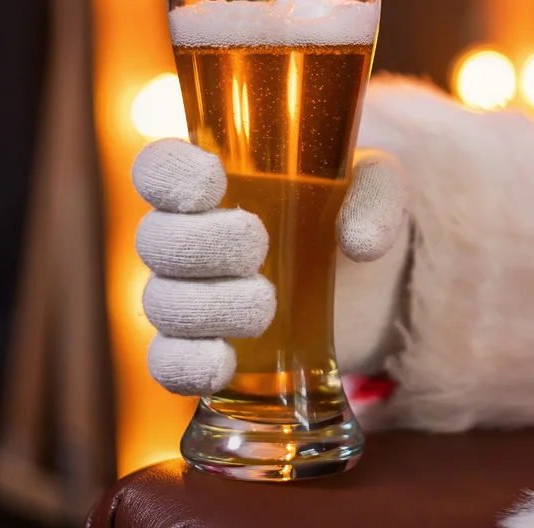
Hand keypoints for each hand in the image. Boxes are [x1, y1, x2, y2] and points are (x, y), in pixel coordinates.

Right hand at [132, 139, 409, 395]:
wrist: (372, 284)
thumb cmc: (353, 214)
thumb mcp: (377, 187)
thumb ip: (375, 195)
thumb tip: (359, 241)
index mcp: (218, 183)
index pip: (159, 169)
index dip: (168, 175)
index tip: (212, 183)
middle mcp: (191, 238)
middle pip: (156, 240)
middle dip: (204, 245)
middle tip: (258, 246)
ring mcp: (192, 298)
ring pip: (162, 303)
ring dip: (209, 306)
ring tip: (265, 307)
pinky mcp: (206, 352)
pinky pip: (168, 364)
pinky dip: (187, 365)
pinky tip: (223, 361)